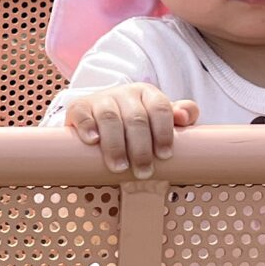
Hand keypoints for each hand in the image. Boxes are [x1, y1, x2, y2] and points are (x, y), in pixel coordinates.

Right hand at [64, 82, 200, 177]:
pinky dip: (87, 127)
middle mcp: (125, 93)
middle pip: (136, 118)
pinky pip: (82, 113)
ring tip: (119, 167)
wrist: (99, 114)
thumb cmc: (136, 121)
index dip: (163, 132)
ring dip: (115, 145)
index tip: (165, 155)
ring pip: (110, 118)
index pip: (160, 108)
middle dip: (141, 148)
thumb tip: (185, 117)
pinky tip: (93, 142)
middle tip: (143, 172)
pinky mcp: (79, 107)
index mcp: (148, 94)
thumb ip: (181, 115)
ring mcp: (101, 99)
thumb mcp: (160, 118)